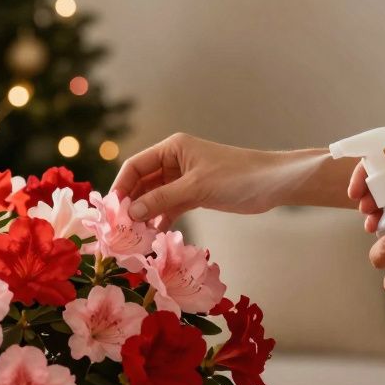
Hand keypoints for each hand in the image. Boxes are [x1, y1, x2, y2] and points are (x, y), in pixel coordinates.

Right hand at [111, 133, 288, 225]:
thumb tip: (131, 213)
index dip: (121, 186)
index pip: (135, 166)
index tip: (112, 210)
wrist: (273, 184)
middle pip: (142, 183)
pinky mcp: (193, 195)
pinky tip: (154, 234)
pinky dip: (161, 219)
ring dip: (145, 214)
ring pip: (154, 197)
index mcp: (172, 149)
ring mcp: (183, 179)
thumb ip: (161, 200)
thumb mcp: (195, 188)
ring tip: (135, 235)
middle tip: (120, 228)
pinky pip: (169, 207)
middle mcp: (174, 162)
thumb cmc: (236, 176)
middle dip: (131, 204)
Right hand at [349, 140, 384, 231]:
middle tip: (367, 209)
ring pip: (380, 204)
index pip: (379, 164)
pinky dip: (381, 225)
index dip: (364, 174)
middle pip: (375, 186)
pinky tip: (380, 231)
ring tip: (372, 224)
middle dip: (366, 196)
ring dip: (371, 212)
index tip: (358, 190)